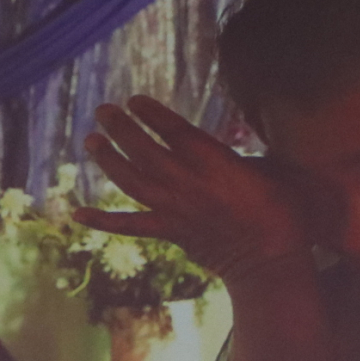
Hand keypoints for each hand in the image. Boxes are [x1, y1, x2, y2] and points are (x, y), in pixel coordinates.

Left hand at [79, 97, 314, 279]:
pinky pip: (130, 225)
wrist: (270, 260)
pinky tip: (78, 213)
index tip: (134, 100)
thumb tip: (224, 143)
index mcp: (215, 162)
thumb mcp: (268, 168)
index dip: (151, 114)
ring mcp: (175, 209)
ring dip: (108, 160)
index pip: (174, 130)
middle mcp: (188, 183)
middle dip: (121, 128)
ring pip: (132, 181)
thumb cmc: (281, 210)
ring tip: (91, 141)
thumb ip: (238, 153)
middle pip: (145, 151)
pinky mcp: (170, 233)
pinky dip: (102, 220)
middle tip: (103, 110)